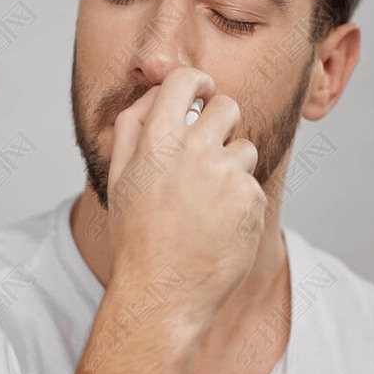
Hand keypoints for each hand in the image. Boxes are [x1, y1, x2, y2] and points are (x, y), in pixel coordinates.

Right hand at [106, 67, 268, 343]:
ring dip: (232, 169)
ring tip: (207, 208)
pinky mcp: (250, 199)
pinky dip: (241, 206)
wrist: (162, 294)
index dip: (198, 82)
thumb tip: (155, 92)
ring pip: (244, 149)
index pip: (185, 80)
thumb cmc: (137, 240)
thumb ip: (133, 128)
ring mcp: (226, 173)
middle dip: (223, 122)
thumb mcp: (120, 179)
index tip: (203, 93)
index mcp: (156, 140)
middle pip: (227, 106)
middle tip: (211, 151)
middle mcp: (193, 149)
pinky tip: (219, 230)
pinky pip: (253, 187)